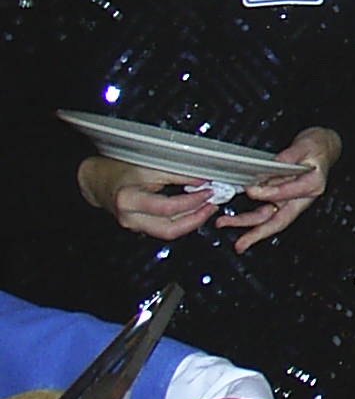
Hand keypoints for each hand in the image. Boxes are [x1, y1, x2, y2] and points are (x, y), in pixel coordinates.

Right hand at [80, 157, 218, 241]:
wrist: (98, 180)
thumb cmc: (121, 169)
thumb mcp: (149, 166)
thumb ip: (177, 174)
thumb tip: (203, 180)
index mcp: (129, 200)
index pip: (167, 208)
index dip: (192, 201)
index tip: (209, 191)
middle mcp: (130, 218)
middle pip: (169, 229)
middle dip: (196, 219)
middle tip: (213, 205)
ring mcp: (133, 226)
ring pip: (167, 232)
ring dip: (191, 221)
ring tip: (207, 207)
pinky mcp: (138, 227)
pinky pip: (163, 229)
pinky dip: (180, 221)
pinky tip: (193, 210)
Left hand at [216, 127, 340, 253]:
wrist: (324, 147)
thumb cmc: (317, 146)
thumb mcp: (304, 146)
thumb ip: (286, 158)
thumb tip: (268, 168)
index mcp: (313, 185)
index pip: (286, 194)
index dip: (267, 193)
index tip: (250, 189)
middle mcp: (303, 198)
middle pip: (279, 219)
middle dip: (257, 232)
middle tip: (240, 243)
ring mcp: (293, 201)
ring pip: (269, 218)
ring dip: (247, 225)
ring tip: (226, 224)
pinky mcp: (284, 200)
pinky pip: (266, 211)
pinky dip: (251, 217)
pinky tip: (236, 219)